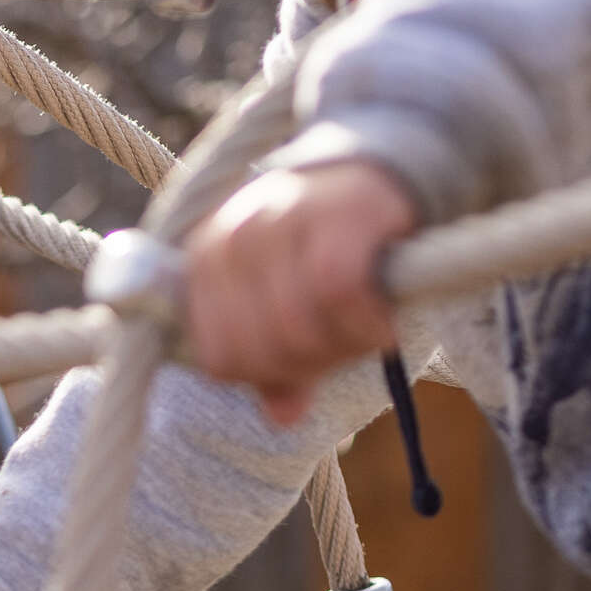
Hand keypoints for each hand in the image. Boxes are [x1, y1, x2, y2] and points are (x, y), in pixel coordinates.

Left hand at [178, 157, 416, 428]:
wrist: (379, 174)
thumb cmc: (324, 248)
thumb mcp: (287, 304)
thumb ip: (276, 363)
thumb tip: (282, 417)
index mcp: (207, 260)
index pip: (218, 359)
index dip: (264, 376)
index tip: (302, 364)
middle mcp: (234, 236)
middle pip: (260, 350)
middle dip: (308, 365)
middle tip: (343, 348)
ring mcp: (281, 220)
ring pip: (296, 328)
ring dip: (342, 347)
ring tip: (365, 330)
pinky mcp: (336, 216)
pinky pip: (339, 295)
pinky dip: (367, 322)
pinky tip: (383, 319)